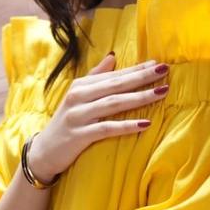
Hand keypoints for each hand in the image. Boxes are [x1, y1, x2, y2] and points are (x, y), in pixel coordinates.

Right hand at [29, 53, 170, 181]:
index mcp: (81, 86)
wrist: (44, 152)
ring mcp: (78, 116)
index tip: (157, 64)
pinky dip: (126, 126)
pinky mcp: (79, 135)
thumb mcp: (77, 96)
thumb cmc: (66, 122)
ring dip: (139, 97)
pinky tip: (145, 124)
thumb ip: (95, 77)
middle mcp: (78, 97)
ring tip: (161, 93)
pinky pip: (106, 128)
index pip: (113, 75)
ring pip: (113, 103)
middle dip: (141, 77)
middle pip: (115, 85)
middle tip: (164, 71)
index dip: (136, 68)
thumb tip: (113, 57)